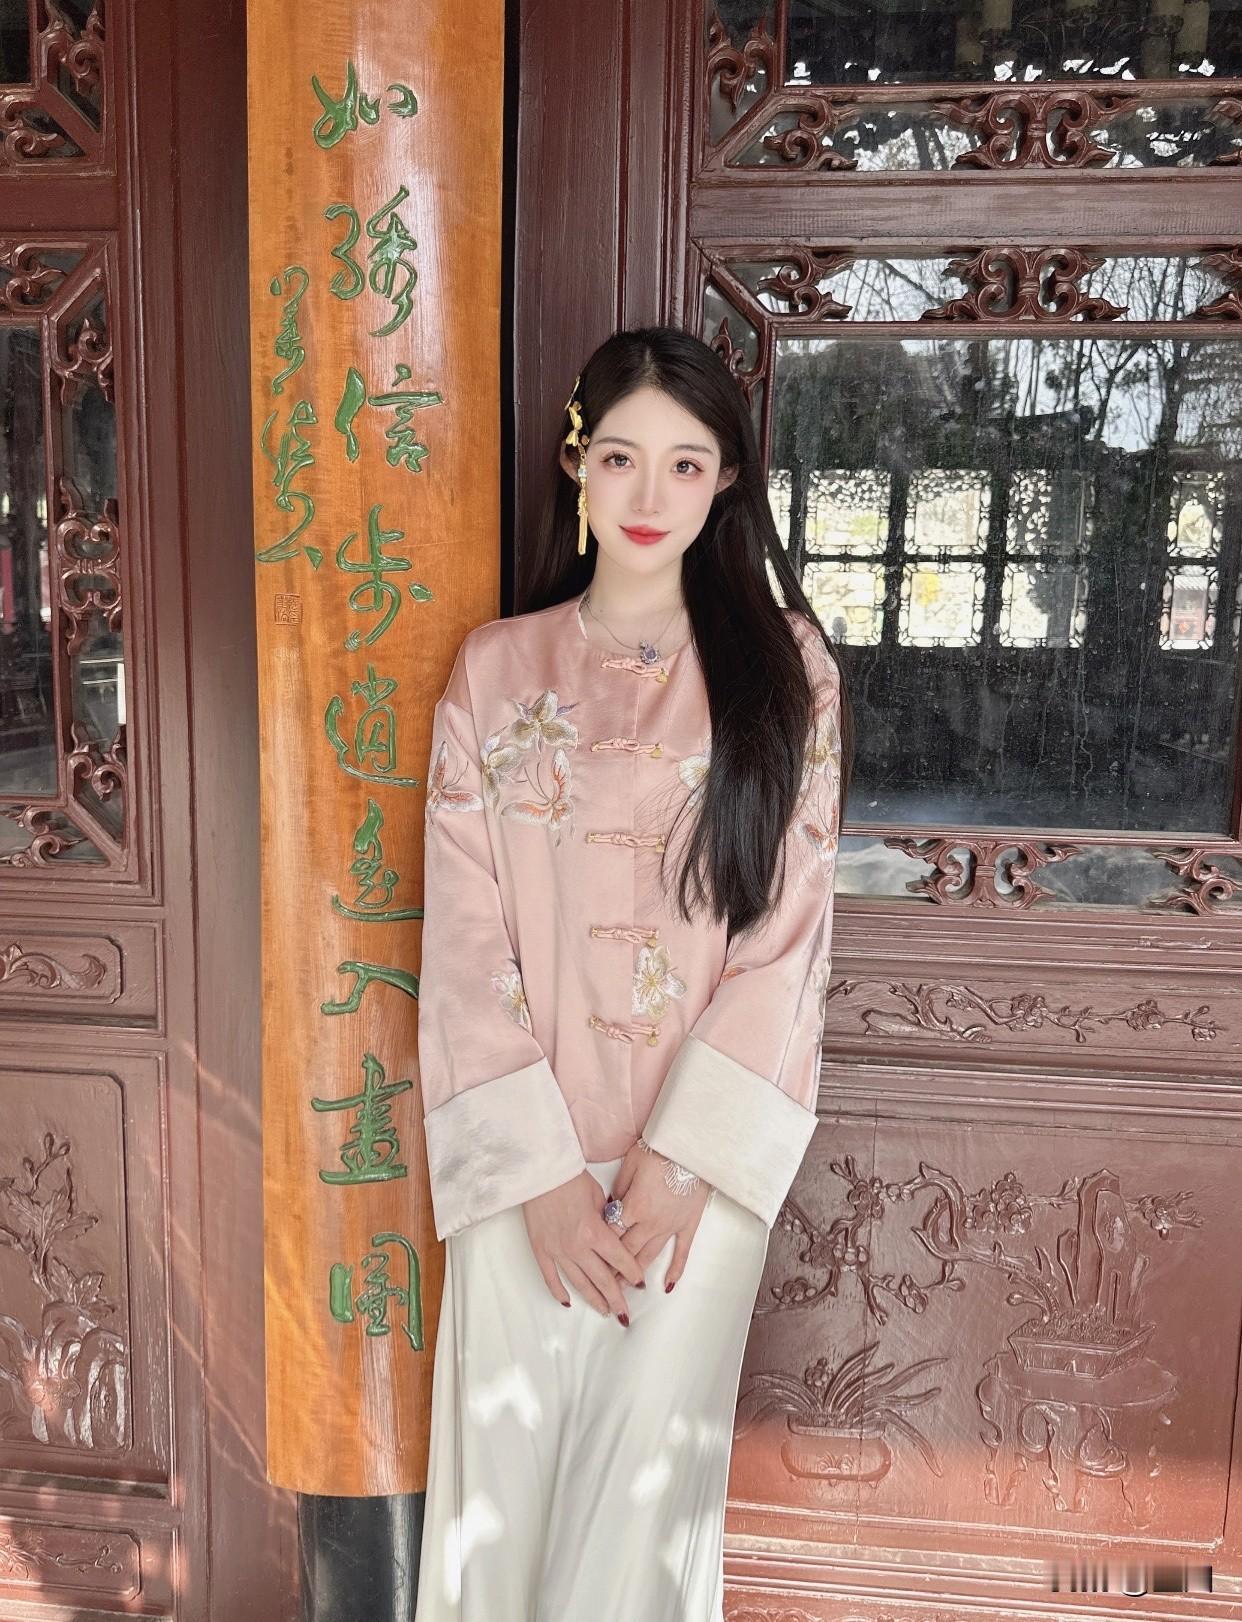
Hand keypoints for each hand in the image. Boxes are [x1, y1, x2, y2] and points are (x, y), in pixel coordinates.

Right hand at [522, 1170, 645, 1319]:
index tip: (640, 1283)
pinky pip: (551, 1277)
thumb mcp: (599, 1198)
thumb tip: (616, 1237)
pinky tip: (568, 1302)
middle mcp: (578, 1246)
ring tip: (605, 1311)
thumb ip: (608, 1221)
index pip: (621, 1261)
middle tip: (625, 1313)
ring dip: (594, 1299)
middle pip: (602, 1279)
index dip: (633, 1274)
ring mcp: (558, 1250)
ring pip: (579, 1283)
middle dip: (617, 1298)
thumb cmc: (571, 1177)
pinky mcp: (541, 1249)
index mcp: (595, 1232)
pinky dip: (559, 1292)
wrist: (541, 1170)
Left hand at [609, 1141, 711, 1289]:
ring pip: (649, 1256)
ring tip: (625, 1289)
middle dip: (613, 1269)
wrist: (691, 1146)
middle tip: (603, 1284)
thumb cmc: (659, 1150)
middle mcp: (650, 1222)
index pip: (611, 1234)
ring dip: (636, 1274)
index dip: (600, 1249)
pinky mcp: (688, 1225)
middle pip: (627, 1252)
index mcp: (633, 1207)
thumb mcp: (630, 1165)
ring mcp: (670, 1226)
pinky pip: (681, 1253)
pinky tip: (667, 1286)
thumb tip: (610, 1207)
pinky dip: (675, 1271)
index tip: (592, 1260)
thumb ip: (618, 1189)